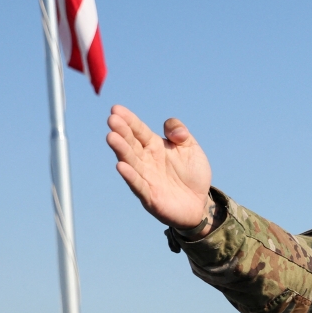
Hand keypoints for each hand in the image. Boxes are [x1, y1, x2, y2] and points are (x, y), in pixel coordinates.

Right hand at [106, 105, 212, 233]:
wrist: (200, 203)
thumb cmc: (192, 174)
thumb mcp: (191, 148)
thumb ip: (181, 133)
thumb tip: (172, 130)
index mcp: (155, 147)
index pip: (139, 131)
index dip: (129, 120)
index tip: (116, 109)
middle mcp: (146, 161)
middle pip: (132, 144)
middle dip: (122, 132)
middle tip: (112, 119)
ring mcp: (146, 178)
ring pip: (131, 162)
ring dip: (121, 150)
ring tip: (111, 137)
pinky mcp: (150, 196)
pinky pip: (138, 186)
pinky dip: (130, 177)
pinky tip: (121, 166)